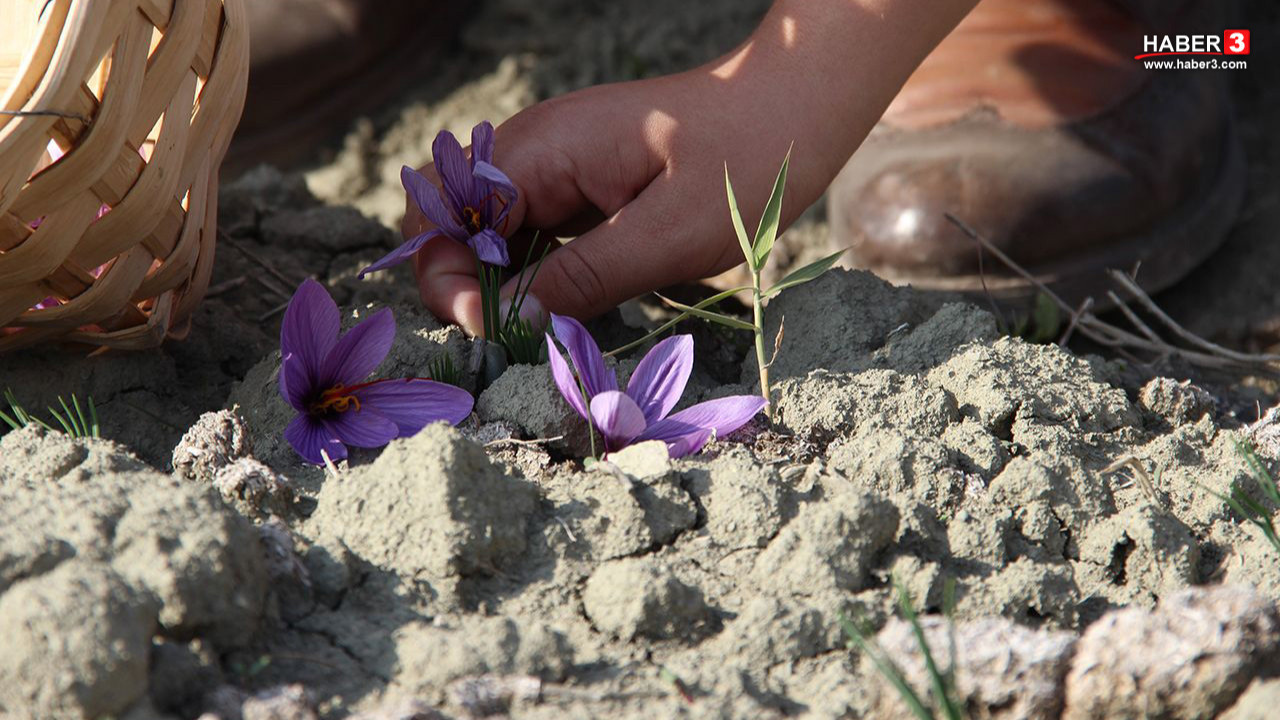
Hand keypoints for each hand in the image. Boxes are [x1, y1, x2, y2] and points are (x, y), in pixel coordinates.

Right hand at [404, 0, 977, 334]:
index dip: (452, 279)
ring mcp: (553, 162)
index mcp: (544, 149)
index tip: (494, 330)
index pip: (447, 215)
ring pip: (485, 227)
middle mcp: (533, 148)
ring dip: (495, 280)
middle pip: (450, 218)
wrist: (794, 105)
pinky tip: (559, 300)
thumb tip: (514, 319)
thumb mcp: (670, 235)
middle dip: (460, 281)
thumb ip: (585, 278)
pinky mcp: (577, 180)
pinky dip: (529, 268)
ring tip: (534, 326)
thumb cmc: (746, 162)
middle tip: (507, 334)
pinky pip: (527, 228)